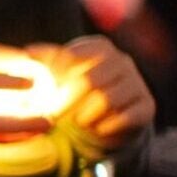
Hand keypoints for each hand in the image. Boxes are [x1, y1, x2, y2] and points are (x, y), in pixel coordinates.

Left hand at [29, 35, 155, 151]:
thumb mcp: (60, 73)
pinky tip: (96, 129)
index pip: (71, 57)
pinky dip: (105, 127)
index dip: (54, 78)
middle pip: (88, 80)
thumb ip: (46, 60)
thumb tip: (29, 51)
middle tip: (53, 115)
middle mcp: (122, 61)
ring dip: (85, 116)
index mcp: (99, 47)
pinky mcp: (147, 106)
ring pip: (106, 100)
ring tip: (77, 121)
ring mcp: (137, 83)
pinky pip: (125, 118)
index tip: (45, 93)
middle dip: (66, 102)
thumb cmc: (77, 92)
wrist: (107, 119)